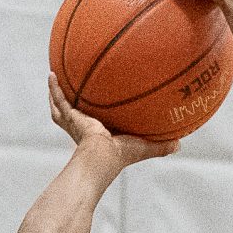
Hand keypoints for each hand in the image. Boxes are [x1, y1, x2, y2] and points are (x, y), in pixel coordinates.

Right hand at [46, 73, 175, 167]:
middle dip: (71, 103)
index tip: (97, 104)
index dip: (95, 114)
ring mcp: (74, 121)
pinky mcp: (70, 117)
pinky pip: (60, 99)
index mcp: (99, 133)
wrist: (101, 158)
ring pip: (62, 105)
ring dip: (56, 93)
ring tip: (53, 77)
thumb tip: (180, 145)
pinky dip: (54, 89)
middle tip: (70, 88)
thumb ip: (160, 146)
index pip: (96, 122)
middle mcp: (84, 126)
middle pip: (74, 112)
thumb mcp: (143, 147)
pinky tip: (51, 74)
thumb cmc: (121, 156)